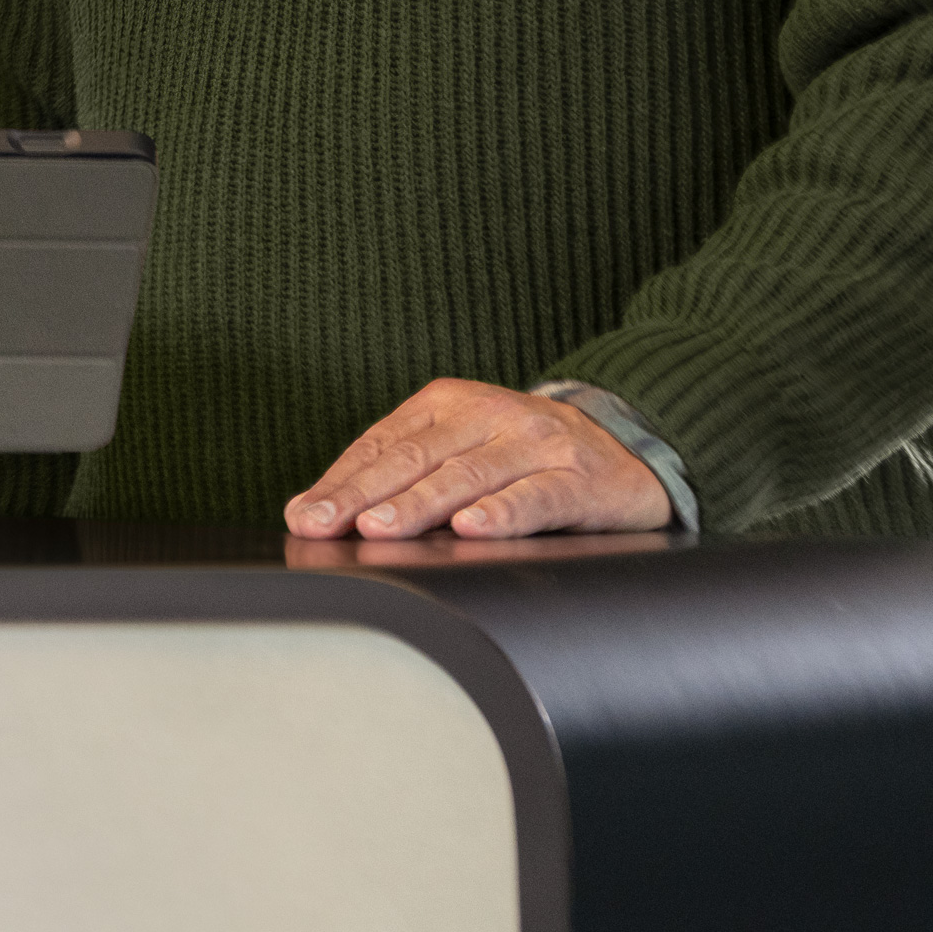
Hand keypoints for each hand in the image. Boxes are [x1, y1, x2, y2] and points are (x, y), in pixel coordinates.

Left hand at [284, 377, 670, 541]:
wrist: (628, 448)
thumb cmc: (527, 456)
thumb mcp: (464, 447)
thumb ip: (406, 473)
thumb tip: (325, 513)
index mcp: (449, 403)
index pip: (383, 443)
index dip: (340, 480)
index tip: (304, 515)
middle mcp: (490, 414)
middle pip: (415, 458)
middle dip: (361, 495)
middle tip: (321, 525)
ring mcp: (536, 444)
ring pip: (467, 475)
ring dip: (418, 504)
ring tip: (378, 528)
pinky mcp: (579, 478)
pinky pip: (536, 497)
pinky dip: (502, 513)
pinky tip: (471, 529)